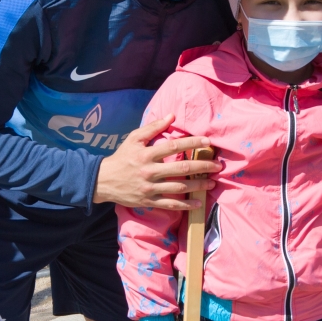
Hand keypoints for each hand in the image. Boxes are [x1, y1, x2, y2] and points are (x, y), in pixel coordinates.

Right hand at [94, 118, 220, 208]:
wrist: (103, 181)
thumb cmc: (122, 157)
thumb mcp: (134, 138)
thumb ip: (153, 127)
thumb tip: (172, 115)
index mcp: (146, 154)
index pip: (174, 146)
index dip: (192, 143)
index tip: (208, 142)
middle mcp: (149, 171)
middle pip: (181, 168)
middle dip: (202, 166)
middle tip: (217, 165)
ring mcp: (149, 187)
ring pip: (178, 187)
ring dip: (198, 185)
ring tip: (212, 183)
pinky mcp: (149, 201)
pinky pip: (170, 204)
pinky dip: (185, 205)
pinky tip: (198, 203)